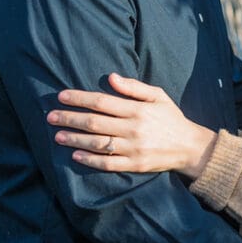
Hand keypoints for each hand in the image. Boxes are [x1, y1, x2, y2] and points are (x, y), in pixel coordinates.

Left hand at [46, 73, 215, 178]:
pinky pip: (108, 163)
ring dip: (75, 140)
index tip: (61, 97)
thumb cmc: (171, 117)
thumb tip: (111, 77)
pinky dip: (90, 160)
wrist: (190, 146)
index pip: (101, 102)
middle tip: (51, 116)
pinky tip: (76, 156)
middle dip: (70, 118)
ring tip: (58, 136)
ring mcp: (133, 148)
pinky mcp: (134, 165)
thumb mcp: (158, 95)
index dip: (79, 98)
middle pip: (94, 122)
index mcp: (138, 109)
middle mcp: (133, 128)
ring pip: (97, 143)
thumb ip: (134, 87)